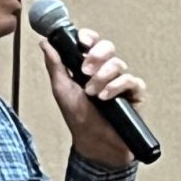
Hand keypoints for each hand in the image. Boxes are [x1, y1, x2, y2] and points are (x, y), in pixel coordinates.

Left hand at [39, 28, 145, 168]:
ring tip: (93, 93)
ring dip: (103, 76)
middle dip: (96, 55)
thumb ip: (55, 65)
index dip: (88, 37)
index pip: (92, 42)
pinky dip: (117, 86)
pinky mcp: (135, 93)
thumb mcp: (62, 90)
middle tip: (85, 70)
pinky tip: (105, 97)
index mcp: (89, 66)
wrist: (93, 143)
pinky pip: (131, 80)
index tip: (81, 41)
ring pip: (118, 63)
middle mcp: (106, 70)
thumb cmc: (79, 119)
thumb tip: (46, 43)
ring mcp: (121, 81)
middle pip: (108, 47)